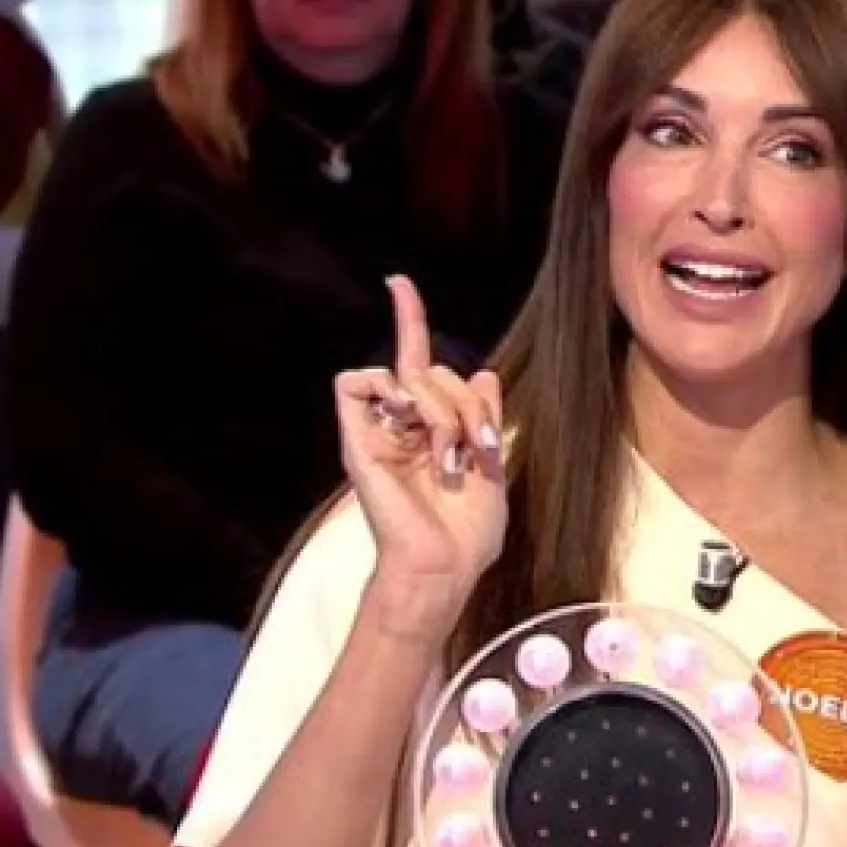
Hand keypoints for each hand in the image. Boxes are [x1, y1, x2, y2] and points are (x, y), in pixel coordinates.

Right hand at [334, 277, 505, 638]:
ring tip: (451, 453)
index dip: (409, 319)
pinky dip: (390, 390)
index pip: (419, 363)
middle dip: (468, 401)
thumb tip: (484, 373)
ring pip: (406, 372)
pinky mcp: (355, 438)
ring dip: (443, 406)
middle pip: (433, 368)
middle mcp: (400, 425)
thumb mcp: (491, 464)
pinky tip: (411, 423)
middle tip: (479, 448)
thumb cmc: (469, 532)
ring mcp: (377, 430)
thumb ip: (485, 417)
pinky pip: (355, 380)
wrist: (444, 563)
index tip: (398, 283)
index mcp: (430, 429)